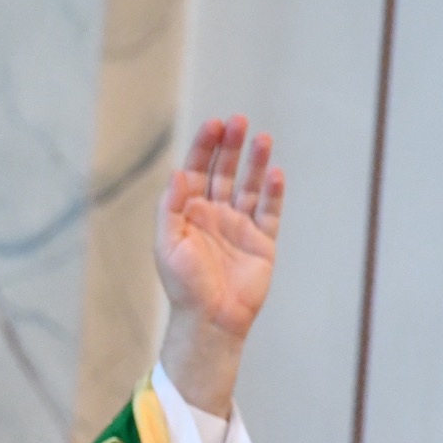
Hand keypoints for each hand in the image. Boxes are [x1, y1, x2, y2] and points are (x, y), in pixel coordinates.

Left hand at [155, 116, 284, 417]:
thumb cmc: (183, 286)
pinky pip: (269, 212)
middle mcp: (215, 214)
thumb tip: (177, 172)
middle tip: (239, 121)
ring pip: (250, 186)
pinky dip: (273, 193)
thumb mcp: (167, 244)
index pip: (197, 170)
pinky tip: (275, 173)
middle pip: (225, 171)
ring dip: (256, 162)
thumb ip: (171, 208)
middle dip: (231, 146)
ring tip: (263, 138)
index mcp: (190, 213)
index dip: (205, 146)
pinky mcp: (262, 242)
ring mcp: (240, 226)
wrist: (210, 321)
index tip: (214, 124)